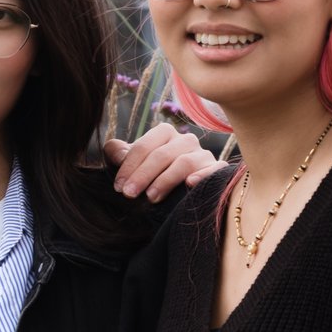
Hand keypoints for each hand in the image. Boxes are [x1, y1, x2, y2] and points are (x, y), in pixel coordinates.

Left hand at [104, 122, 221, 199]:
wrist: (180, 192)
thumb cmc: (152, 175)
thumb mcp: (134, 164)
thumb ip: (119, 154)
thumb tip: (113, 148)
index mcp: (164, 133)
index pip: (144, 146)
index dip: (129, 166)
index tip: (119, 187)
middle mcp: (186, 140)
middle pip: (162, 155)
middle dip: (142, 175)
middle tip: (129, 194)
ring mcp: (203, 154)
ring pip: (184, 163)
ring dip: (165, 180)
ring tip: (151, 197)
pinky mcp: (218, 170)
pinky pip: (215, 170)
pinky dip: (202, 175)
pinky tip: (190, 183)